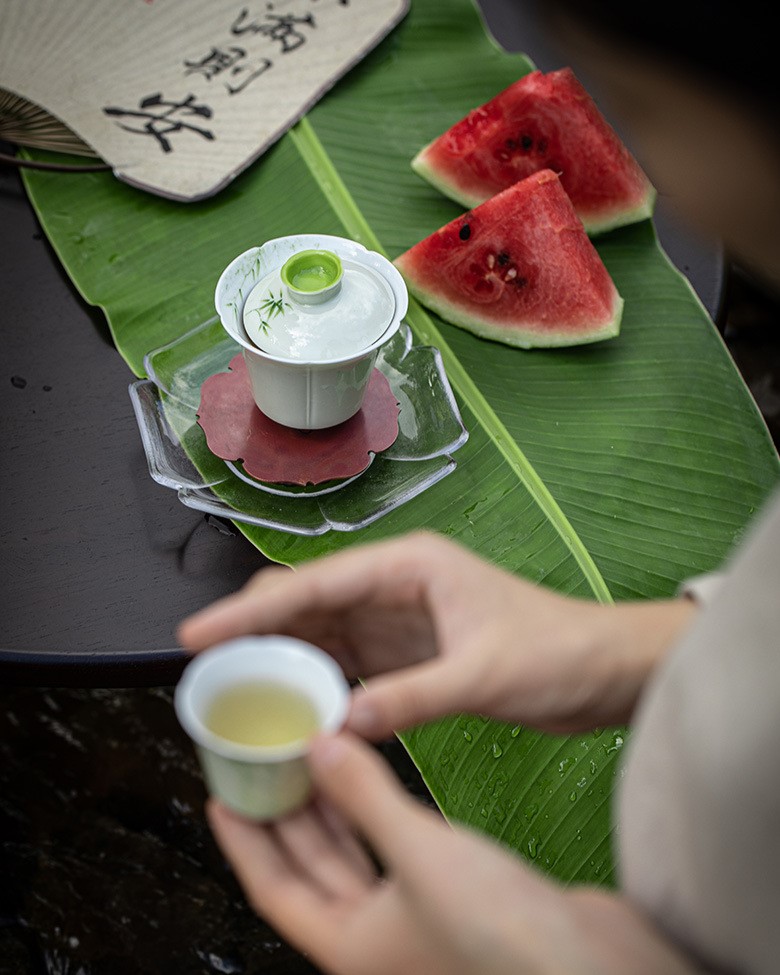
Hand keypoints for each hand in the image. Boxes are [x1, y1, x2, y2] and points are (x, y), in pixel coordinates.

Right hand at [179, 532, 695, 735]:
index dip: (251, 608)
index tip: (198, 632)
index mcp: (410, 566)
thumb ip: (410, 698)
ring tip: (230, 690)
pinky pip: (347, 666)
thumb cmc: (558, 652)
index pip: (314, 583)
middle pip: (306, 603)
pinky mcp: (408, 655)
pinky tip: (288, 706)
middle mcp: (396, 586)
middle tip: (204, 669)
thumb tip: (336, 728)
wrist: (606, 670)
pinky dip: (315, 683)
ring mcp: (399, 621)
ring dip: (280, 659)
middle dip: (254, 630)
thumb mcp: (483, 674)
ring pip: (320, 634)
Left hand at [207, 732, 697, 974]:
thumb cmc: (502, 936)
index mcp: (350, 946)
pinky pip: (395, 852)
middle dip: (288, 818)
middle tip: (269, 768)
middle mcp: (376, 940)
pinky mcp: (450, 900)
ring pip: (354, 860)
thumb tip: (320, 748)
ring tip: (314, 765)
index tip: (223, 799)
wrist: (591, 962)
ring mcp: (414, 922)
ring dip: (334, 815)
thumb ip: (364, 796)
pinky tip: (378, 785)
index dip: (243, 842)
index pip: (272, 888)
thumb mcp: (419, 853)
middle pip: (311, 871)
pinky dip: (379, 818)